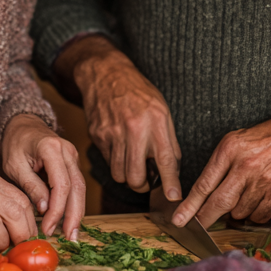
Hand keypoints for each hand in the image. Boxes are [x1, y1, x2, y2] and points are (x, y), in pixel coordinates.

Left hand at [0, 113, 84, 239]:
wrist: (22, 125)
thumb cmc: (15, 144)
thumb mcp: (15, 165)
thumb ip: (31, 186)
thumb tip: (45, 209)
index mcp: (51, 148)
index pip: (61, 184)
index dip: (57, 209)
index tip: (49, 228)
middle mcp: (67, 151)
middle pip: (77, 187)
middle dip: (74, 215)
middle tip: (70, 238)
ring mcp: (72, 156)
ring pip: (80, 187)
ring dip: (77, 212)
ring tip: (72, 234)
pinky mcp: (72, 162)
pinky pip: (76, 185)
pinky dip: (74, 203)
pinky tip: (70, 219)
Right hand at [60, 36, 181, 198]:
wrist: (105, 73)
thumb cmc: (137, 91)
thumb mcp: (161, 109)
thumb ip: (167, 138)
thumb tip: (171, 168)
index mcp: (155, 120)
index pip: (165, 160)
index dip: (170, 182)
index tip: (173, 197)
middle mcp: (134, 128)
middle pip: (136, 177)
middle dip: (142, 187)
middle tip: (146, 182)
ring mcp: (113, 133)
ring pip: (119, 175)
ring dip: (127, 177)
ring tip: (133, 166)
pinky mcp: (97, 135)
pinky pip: (108, 162)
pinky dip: (115, 162)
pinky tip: (120, 150)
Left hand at [172, 115, 270, 226]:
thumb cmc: (268, 137)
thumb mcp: (237, 140)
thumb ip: (221, 165)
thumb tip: (205, 193)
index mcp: (229, 150)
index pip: (204, 184)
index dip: (189, 206)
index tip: (178, 219)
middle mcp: (245, 167)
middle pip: (218, 203)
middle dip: (205, 218)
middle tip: (198, 226)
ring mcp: (263, 182)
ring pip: (239, 212)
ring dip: (237, 211)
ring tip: (246, 194)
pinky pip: (260, 216)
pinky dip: (256, 213)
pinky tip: (260, 199)